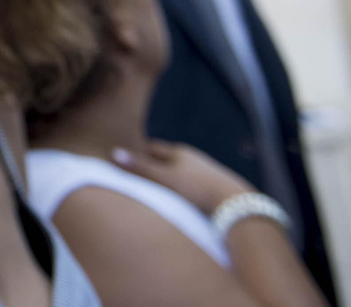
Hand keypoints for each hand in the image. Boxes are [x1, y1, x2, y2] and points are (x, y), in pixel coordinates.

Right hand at [113, 140, 254, 215]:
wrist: (237, 203)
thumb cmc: (198, 188)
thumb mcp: (166, 179)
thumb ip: (141, 169)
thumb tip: (113, 153)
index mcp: (180, 153)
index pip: (155, 148)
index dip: (142, 150)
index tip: (130, 152)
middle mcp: (194, 159)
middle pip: (170, 158)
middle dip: (156, 161)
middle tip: (141, 165)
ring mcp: (207, 173)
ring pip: (184, 172)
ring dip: (172, 175)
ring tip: (161, 183)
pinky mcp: (217, 188)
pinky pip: (195, 185)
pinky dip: (185, 187)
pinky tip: (184, 197)